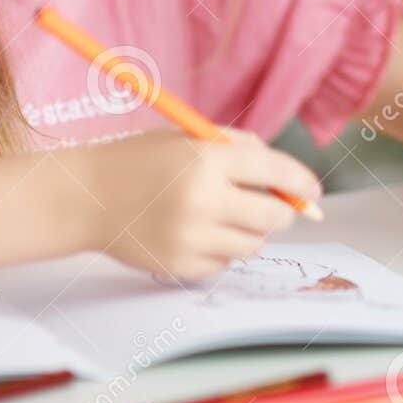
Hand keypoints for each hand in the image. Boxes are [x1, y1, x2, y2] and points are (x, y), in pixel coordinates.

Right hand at [80, 128, 322, 281]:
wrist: (88, 196)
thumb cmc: (143, 161)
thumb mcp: (189, 138)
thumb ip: (241, 151)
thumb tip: (293, 182)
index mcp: (207, 159)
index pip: (276, 172)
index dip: (302, 182)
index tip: (314, 192)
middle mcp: (202, 200)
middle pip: (274, 216)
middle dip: (281, 211)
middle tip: (270, 206)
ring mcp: (191, 237)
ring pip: (254, 244)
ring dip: (250, 231)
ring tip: (222, 215)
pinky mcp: (181, 265)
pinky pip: (225, 263)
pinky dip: (221, 249)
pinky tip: (197, 233)